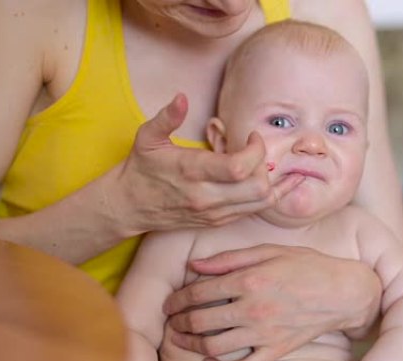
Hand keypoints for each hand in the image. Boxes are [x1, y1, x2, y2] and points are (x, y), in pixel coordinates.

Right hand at [110, 93, 303, 233]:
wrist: (129, 206)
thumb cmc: (141, 168)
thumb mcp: (148, 137)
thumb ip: (167, 117)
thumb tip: (181, 97)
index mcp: (192, 172)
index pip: (240, 167)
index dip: (256, 150)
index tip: (251, 136)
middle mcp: (206, 196)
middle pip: (257, 187)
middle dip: (266, 165)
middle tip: (255, 151)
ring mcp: (214, 212)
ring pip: (261, 203)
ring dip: (271, 182)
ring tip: (265, 164)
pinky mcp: (218, 221)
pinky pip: (254, 211)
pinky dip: (267, 195)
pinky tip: (273, 182)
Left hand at [162, 244, 382, 360]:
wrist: (342, 292)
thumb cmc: (306, 265)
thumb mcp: (268, 250)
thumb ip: (229, 258)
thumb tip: (195, 265)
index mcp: (249, 280)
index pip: (199, 293)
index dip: (178, 299)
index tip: (170, 303)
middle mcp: (253, 309)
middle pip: (201, 322)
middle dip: (179, 322)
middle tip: (172, 320)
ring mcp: (264, 333)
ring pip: (215, 347)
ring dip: (192, 345)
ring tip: (182, 339)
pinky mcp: (275, 350)